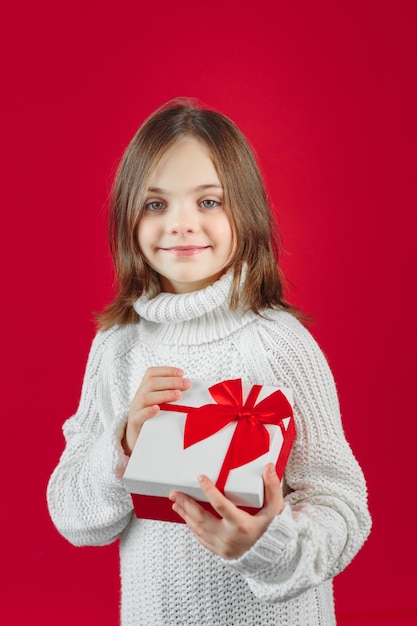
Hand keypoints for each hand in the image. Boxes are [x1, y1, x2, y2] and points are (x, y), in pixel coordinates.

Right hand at [122, 366, 189, 454]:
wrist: (136, 441)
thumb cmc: (154, 421)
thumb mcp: (161, 405)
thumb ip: (171, 396)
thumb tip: (191, 389)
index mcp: (145, 390)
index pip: (151, 373)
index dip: (166, 371)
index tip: (182, 373)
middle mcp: (138, 397)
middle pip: (151, 383)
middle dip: (170, 381)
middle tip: (186, 384)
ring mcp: (135, 410)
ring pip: (145, 397)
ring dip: (163, 394)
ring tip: (178, 395)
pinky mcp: (134, 423)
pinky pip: (139, 415)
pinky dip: (148, 411)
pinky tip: (158, 409)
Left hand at [169, 463, 283, 558]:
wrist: (273, 559)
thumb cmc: (273, 531)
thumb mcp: (276, 510)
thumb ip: (273, 488)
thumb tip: (268, 467)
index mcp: (241, 524)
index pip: (220, 505)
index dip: (209, 491)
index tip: (200, 478)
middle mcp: (229, 536)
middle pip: (201, 518)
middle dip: (186, 504)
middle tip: (174, 493)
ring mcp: (222, 546)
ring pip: (198, 529)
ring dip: (185, 515)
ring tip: (175, 504)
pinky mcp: (220, 552)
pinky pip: (201, 539)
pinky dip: (192, 528)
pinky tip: (187, 519)